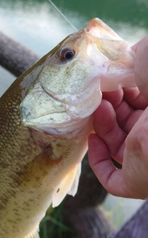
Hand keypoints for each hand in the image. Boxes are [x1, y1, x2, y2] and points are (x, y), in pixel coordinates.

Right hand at [88, 37, 147, 198]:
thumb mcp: (145, 57)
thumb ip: (133, 57)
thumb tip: (120, 60)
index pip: (136, 103)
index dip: (117, 93)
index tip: (104, 83)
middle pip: (124, 123)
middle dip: (107, 107)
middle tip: (97, 94)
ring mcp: (147, 157)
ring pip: (116, 147)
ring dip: (101, 128)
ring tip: (97, 110)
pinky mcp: (137, 180)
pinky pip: (114, 180)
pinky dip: (99, 162)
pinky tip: (94, 140)